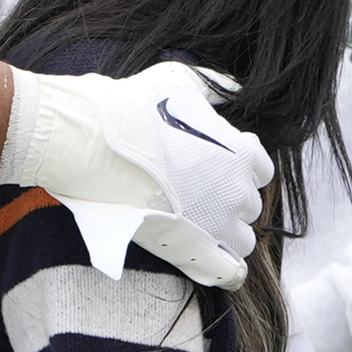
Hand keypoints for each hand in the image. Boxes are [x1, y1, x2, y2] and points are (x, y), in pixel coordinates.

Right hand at [5, 64, 272, 287]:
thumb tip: (236, 84)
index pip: (260, 169)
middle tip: (194, 190)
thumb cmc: (131, 107)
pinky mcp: (192, 250)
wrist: (91, 141)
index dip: (239, 168)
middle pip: (247, 204)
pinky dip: (225, 270)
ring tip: (195, 222)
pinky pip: (227, 272)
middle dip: (226, 198)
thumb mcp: (179, 80)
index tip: (214, 165)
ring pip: (241, 239)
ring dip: (224, 232)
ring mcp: (216, 224)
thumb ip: (214, 85)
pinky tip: (215, 264)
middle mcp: (236, 191)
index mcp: (241, 152)